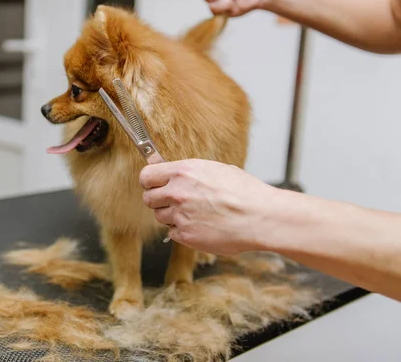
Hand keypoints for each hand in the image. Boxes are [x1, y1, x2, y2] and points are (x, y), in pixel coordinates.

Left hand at [140, 159, 277, 254]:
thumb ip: (189, 174)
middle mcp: (177, 193)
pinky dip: (183, 231)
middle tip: (174, 202)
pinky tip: (201, 226)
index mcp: (182, 172)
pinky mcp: (186, 236)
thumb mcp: (215, 170)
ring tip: (195, 214)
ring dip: (172, 216)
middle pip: (148, 198)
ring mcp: (179, 216)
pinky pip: (172, 233)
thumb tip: (174, 176)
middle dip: (158, 200)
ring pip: (160, 217)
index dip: (150, 181)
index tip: (154, 184)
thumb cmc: (245, 192)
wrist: (260, 217)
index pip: (146, 176)